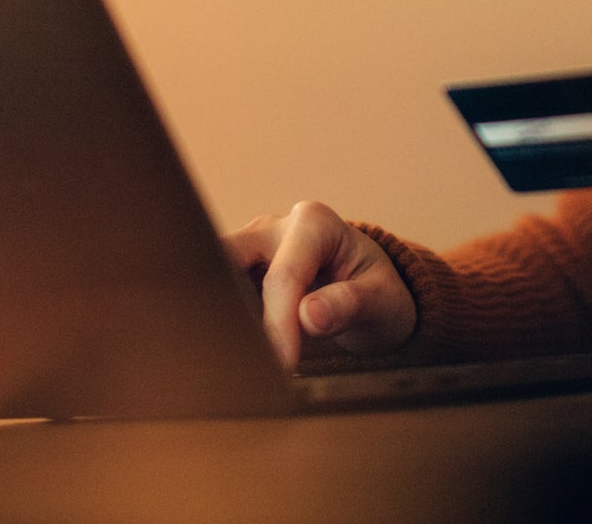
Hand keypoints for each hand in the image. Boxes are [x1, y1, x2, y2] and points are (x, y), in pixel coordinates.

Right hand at [222, 200, 416, 370]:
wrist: (370, 294)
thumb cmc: (378, 293)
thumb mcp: (383, 300)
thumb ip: (351, 304)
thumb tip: (308, 316)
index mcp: (313, 223)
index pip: (283, 276)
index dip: (278, 323)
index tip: (282, 367)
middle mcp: (273, 227)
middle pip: (226, 258)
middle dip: (222, 304)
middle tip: (229, 355)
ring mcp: (249, 249)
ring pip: (208, 274)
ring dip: (211, 314)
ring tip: (221, 359)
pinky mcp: (235, 274)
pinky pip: (213, 294)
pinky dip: (214, 322)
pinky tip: (221, 354)